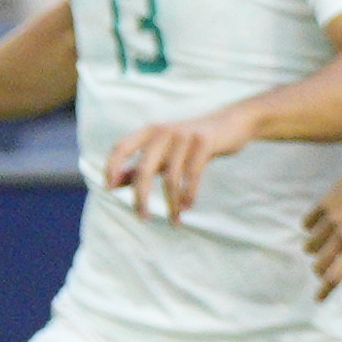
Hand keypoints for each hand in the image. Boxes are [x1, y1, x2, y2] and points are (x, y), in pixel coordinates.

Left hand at [105, 102, 263, 224]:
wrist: (232, 122)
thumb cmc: (193, 140)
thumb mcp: (165, 150)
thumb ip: (141, 164)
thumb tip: (115, 183)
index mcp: (149, 131)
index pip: (121, 148)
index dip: (112, 168)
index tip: (110, 189)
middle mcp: (163, 131)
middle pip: (144, 169)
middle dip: (141, 196)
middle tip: (142, 217)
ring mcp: (184, 136)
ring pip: (171, 176)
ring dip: (171, 202)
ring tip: (174, 220)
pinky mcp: (204, 142)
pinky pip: (192, 174)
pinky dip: (189, 193)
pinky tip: (188, 207)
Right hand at [303, 153, 341, 296]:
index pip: (337, 275)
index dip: (327, 289)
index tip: (318, 299)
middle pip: (320, 264)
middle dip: (321, 270)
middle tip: (325, 268)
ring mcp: (332, 219)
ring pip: (311, 246)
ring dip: (315, 249)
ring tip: (326, 244)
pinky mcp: (324, 204)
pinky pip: (307, 223)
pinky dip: (310, 228)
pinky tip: (319, 226)